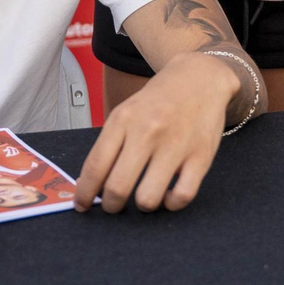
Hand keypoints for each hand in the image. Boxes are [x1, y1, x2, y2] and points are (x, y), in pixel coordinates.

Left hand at [73, 51, 236, 213]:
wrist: (199, 78)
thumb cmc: (158, 102)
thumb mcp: (126, 113)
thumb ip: (109, 146)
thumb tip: (89, 185)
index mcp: (123, 120)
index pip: (95, 166)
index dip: (85, 193)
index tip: (82, 206)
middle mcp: (147, 132)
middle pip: (118, 187)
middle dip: (111, 206)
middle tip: (114, 206)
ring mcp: (175, 144)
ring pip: (148, 198)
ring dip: (142, 207)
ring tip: (144, 198)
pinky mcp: (201, 156)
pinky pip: (182, 196)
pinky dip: (171, 204)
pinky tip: (169, 194)